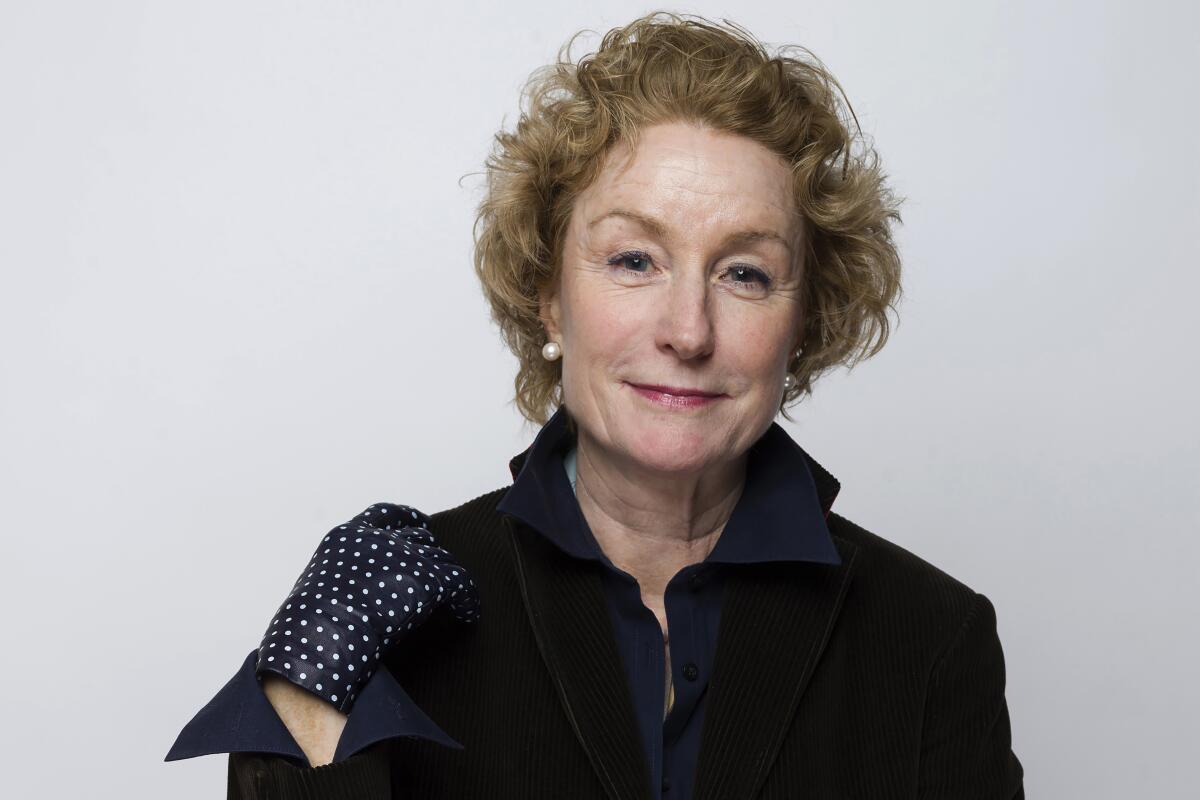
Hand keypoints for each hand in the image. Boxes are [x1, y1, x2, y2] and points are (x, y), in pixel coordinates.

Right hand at [254, 502, 479, 713]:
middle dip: (428, 554)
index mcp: (349, 536)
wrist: (320, 638)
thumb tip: (363, 593)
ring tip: (456, 596)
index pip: (384, 515)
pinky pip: (460, 584)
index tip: (420, 522)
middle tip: (435, 571)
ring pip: (442, 560)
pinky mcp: (427, 580)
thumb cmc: (310, 626)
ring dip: (448, 577)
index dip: (406, 518)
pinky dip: (467, 599)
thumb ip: (347, 578)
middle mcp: (380, 539)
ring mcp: (406, 557)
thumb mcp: (322, 587)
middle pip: (418, 538)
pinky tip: (468, 613)